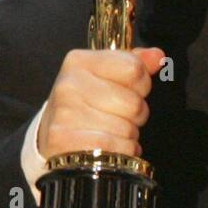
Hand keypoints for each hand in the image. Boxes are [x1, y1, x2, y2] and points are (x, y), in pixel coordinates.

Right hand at [37, 47, 165, 159]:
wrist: (50, 135)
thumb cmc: (86, 103)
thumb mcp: (106, 76)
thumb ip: (135, 63)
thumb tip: (157, 55)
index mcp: (80, 62)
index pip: (134, 68)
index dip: (141, 84)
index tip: (129, 90)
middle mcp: (69, 86)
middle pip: (134, 103)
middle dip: (136, 113)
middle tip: (117, 115)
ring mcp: (66, 115)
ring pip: (128, 129)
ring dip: (128, 135)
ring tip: (109, 130)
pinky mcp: (67, 143)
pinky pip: (118, 149)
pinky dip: (121, 152)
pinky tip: (107, 146)